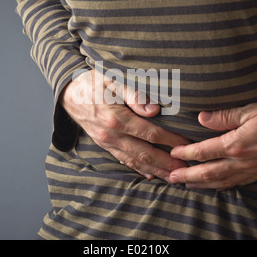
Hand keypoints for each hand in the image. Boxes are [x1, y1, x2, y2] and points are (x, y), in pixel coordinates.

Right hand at [60, 69, 189, 180]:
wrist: (68, 93)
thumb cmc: (93, 82)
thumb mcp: (112, 80)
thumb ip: (133, 94)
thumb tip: (154, 110)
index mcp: (116, 119)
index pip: (151, 134)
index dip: (171, 141)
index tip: (187, 145)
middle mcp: (112, 136)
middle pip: (145, 153)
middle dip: (167, 163)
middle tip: (186, 170)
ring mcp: (107, 143)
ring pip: (135, 161)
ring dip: (155, 170)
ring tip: (173, 177)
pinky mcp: (104, 145)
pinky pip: (123, 160)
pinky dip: (138, 169)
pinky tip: (150, 174)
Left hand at [169, 99, 256, 189]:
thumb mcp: (250, 110)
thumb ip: (223, 116)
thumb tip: (200, 118)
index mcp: (236, 144)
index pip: (203, 152)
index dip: (186, 154)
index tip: (173, 154)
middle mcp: (241, 161)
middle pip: (207, 172)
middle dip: (187, 175)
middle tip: (171, 178)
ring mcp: (251, 170)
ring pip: (220, 181)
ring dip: (201, 184)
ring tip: (186, 185)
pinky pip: (236, 184)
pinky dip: (221, 187)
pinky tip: (214, 187)